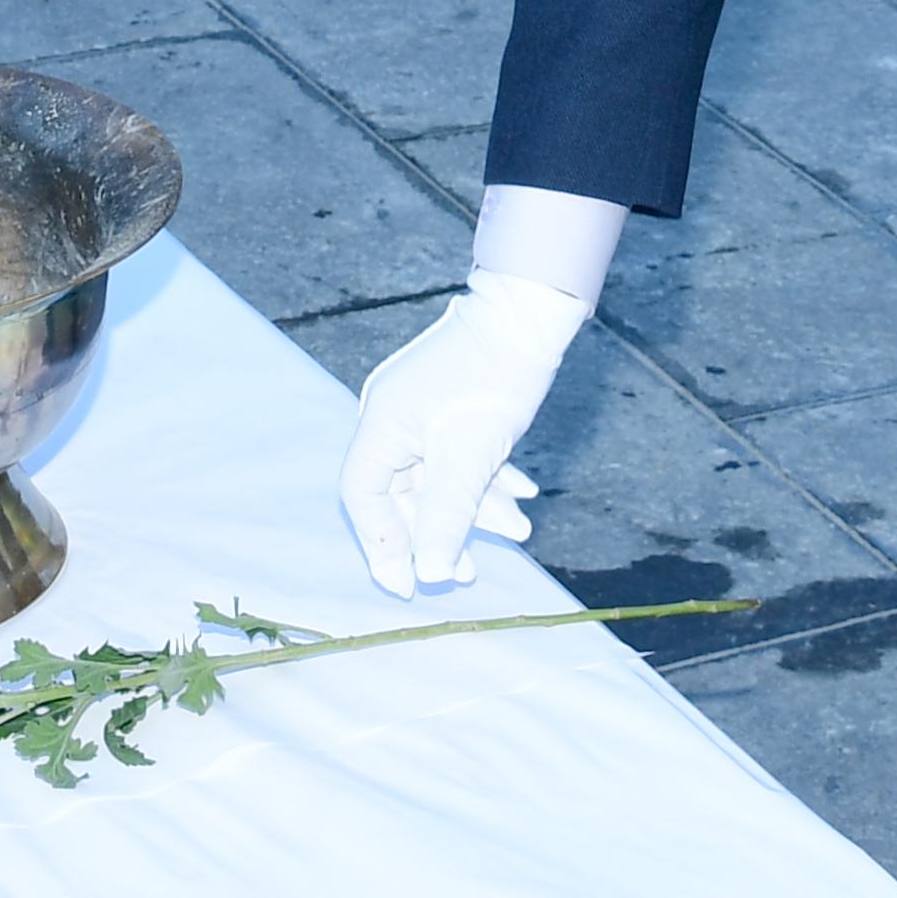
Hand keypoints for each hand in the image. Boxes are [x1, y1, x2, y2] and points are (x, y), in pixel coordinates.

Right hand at [338, 271, 586, 596]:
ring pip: (440, 476)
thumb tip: (427, 575)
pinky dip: (489, 478)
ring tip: (519, 532)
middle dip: (439, 534)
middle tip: (468, 574)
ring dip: (476, 509)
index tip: (408, 585)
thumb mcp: (470, 458)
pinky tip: (523, 493)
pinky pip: (462, 454)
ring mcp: (423, 410)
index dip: (383, 545)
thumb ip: (444, 519)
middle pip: (404, 493)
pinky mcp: (453, 404)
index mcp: (382, 424)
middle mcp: (394, 417)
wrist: (532, 312)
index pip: (364, 497)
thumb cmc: (495, 377)